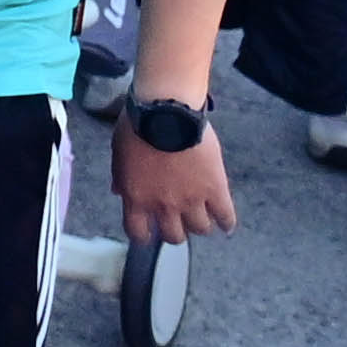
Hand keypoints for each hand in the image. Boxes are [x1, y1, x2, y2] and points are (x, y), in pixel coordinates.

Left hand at [119, 110, 239, 244]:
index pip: (138, 233)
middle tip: (179, 222)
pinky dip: (227, 222)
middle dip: (176, 231)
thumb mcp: (118, 152)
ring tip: (202, 216)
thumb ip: (121, 177)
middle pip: (173, 236)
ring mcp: (191, 199)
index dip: (144, 235)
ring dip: (200, 224)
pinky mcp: (215, 189)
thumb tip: (119, 192)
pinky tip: (226, 222)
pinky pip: (226, 216)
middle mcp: (163, 205)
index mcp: (136, 197)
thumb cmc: (139, 126)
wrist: (166, 110)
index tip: (149, 232)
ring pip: (200, 229)